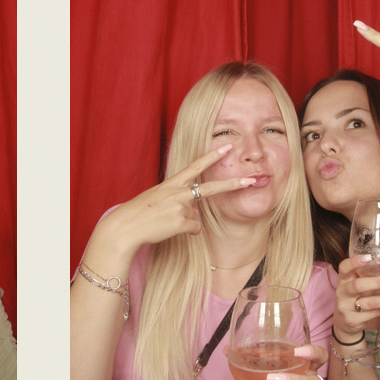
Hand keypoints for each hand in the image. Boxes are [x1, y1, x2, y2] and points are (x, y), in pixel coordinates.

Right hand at [90, 145, 258, 267]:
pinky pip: (193, 228)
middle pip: (211, 188)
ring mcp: (180, 206)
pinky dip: (185, 231)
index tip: (228, 147)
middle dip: (234, 184)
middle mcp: (178, 191)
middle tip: (253, 179)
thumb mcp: (158, 200)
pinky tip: (168, 230)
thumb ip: (178, 201)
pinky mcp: (181, 221)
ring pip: (195, 216)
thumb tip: (194, 212)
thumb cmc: (139, 214)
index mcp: (172, 183)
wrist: (125, 226)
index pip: (196, 166)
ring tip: (164, 222)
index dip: (213, 156)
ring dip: (183, 222)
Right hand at [332, 255, 379, 338]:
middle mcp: (342, 292)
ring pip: (368, 303)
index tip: (368, 257)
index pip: (344, 268)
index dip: (355, 262)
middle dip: (379, 282)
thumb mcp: (361, 281)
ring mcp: (345, 307)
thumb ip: (375, 268)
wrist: (344, 323)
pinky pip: (372, 314)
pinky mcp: (352, 320)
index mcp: (344, 279)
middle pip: (359, 286)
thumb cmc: (356, 296)